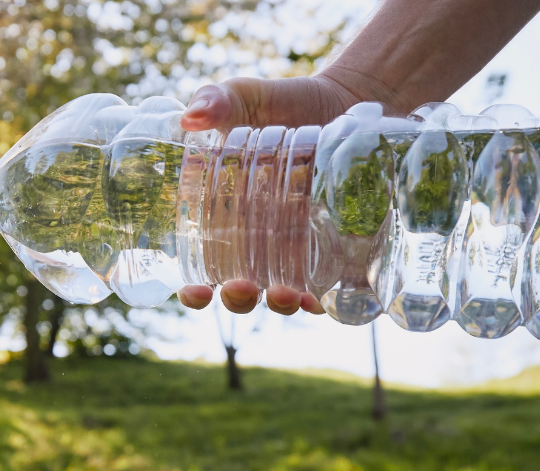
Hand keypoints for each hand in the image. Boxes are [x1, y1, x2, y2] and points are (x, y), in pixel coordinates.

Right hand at [175, 75, 365, 315]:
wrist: (349, 99)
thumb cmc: (285, 103)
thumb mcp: (245, 97)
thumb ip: (215, 101)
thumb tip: (190, 117)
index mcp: (223, 218)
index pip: (200, 267)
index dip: (193, 290)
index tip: (193, 292)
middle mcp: (259, 243)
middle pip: (241, 291)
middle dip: (239, 299)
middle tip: (241, 287)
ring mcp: (300, 249)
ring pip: (286, 295)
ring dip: (282, 304)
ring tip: (286, 296)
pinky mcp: (341, 246)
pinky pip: (332, 286)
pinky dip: (328, 299)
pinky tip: (324, 299)